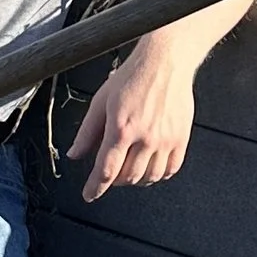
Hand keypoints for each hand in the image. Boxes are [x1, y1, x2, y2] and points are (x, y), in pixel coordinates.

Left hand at [66, 37, 199, 201]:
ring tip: (128, 169)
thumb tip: (75, 155)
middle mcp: (145, 137)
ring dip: (135, 180)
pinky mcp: (181, 138)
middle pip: (127, 177)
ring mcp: (165, 139)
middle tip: (109, 173)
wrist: (165, 61)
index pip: (106, 170)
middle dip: (114, 180)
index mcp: (121, 128)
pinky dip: (158, 175)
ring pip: (149, 177)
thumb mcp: (101, 101)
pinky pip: (171, 170)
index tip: (89, 195)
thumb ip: (87, 132)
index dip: (95, 187)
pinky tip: (150, 167)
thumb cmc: (132, 77)